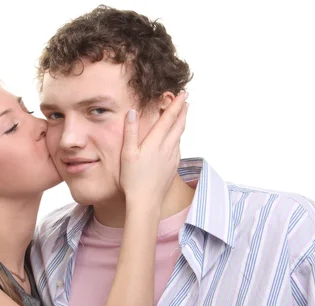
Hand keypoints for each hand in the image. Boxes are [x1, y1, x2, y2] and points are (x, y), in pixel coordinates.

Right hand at [119, 92, 188, 206]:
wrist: (146, 201)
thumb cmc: (133, 179)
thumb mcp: (127, 153)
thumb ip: (130, 131)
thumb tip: (132, 112)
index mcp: (156, 142)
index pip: (169, 118)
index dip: (177, 105)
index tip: (183, 94)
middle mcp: (168, 148)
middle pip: (179, 125)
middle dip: (183, 111)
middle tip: (187, 101)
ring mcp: (173, 158)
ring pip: (180, 136)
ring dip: (181, 124)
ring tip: (181, 117)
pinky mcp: (173, 166)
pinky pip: (178, 148)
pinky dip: (178, 138)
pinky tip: (175, 140)